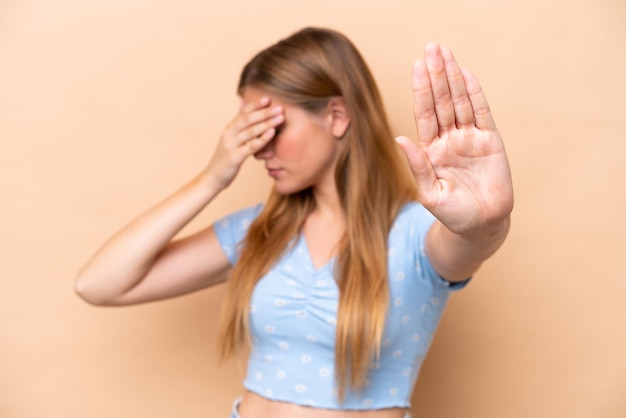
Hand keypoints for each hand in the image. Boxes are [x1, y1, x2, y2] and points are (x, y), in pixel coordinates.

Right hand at [205, 97, 283, 189]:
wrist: (212, 178)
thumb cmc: (226, 158)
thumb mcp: (231, 138)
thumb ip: (238, 122)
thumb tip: (243, 102)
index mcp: (229, 128)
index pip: (243, 113)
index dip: (256, 105)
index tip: (268, 99)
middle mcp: (229, 134)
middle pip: (248, 119)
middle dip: (265, 112)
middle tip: (280, 108)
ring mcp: (231, 145)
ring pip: (251, 131)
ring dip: (267, 123)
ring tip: (280, 118)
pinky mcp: (234, 157)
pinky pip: (251, 146)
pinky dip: (262, 139)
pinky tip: (272, 133)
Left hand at [396, 42, 513, 236]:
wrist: (482, 226)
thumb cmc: (453, 214)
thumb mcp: (430, 193)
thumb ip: (418, 165)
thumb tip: (399, 138)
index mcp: (431, 150)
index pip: (425, 113)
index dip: (421, 89)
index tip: (417, 66)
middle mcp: (449, 139)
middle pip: (441, 101)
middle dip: (436, 74)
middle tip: (432, 47)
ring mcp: (469, 139)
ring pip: (460, 102)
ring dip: (453, 78)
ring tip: (446, 53)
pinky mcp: (490, 142)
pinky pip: (482, 114)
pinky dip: (475, 94)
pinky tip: (467, 75)